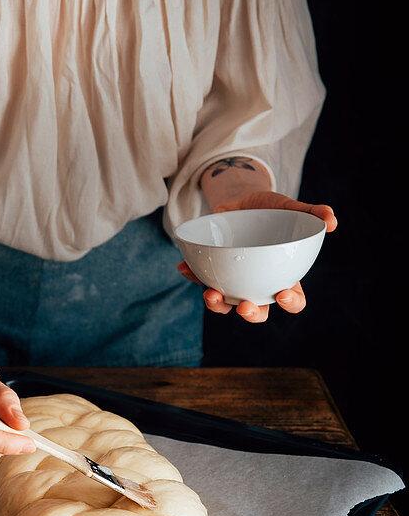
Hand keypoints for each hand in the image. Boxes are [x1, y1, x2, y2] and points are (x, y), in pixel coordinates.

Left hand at [177, 191, 336, 322]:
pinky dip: (193, 276)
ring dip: (217, 305)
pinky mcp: (215, 271)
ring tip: (210, 294)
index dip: (290, 302)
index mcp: (283, 276)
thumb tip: (331, 221)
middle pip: (258, 311)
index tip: (283, 293)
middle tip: (245, 306)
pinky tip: (184, 268)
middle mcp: (259, 285)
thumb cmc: (272, 211)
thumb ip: (311, 213)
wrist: (242, 201)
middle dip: (251, 314)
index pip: (293, 300)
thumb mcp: (290, 208)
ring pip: (227, 304)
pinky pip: (203, 280)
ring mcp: (235, 281)